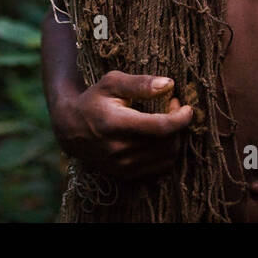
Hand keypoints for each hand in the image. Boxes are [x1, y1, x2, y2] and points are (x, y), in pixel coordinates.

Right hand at [50, 70, 193, 179]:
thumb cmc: (94, 99)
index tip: (187, 107)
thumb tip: (169, 84)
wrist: (70, 128)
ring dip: (174, 138)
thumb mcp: (112, 82)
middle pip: (167, 143)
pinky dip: (166, 152)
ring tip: (166, 119)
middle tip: (173, 106)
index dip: (180, 118)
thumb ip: (140, 83)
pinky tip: (159, 136)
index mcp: (116, 124)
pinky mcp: (125, 174)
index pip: (160, 127)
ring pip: (166, 157)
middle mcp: (119, 150)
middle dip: (177, 124)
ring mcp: (122, 166)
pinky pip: (159, 167)